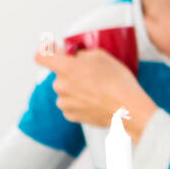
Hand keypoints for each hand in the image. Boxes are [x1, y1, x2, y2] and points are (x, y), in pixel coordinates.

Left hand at [34, 47, 155, 137]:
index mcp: (66, 68)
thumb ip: (82, 54)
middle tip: (91, 75)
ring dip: (76, 89)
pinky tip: (95, 100)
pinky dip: (79, 102)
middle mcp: (60, 86)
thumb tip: (76, 56)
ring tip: (96, 90)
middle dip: (71, 73)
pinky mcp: (71, 116)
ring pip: (65, 91)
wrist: (127, 110)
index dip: (47, 52)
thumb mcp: (102, 56)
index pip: (42, 56)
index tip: (52, 52)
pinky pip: (70, 105)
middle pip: (59, 75)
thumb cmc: (118, 83)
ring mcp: (64, 102)